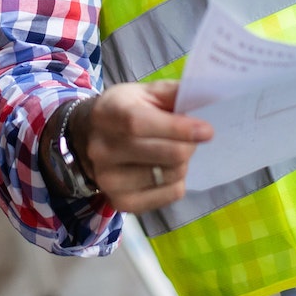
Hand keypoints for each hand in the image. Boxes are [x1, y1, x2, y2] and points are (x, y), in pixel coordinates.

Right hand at [69, 80, 213, 213]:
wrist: (87, 138)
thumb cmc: (123, 110)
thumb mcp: (143, 92)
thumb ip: (173, 93)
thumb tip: (209, 98)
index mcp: (107, 114)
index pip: (140, 124)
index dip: (178, 128)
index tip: (207, 131)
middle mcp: (102, 150)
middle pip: (166, 154)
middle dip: (189, 145)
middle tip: (191, 138)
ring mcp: (108, 180)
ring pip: (171, 175)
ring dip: (182, 162)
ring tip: (172, 151)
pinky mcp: (121, 202)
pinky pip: (170, 195)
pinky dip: (177, 182)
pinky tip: (166, 170)